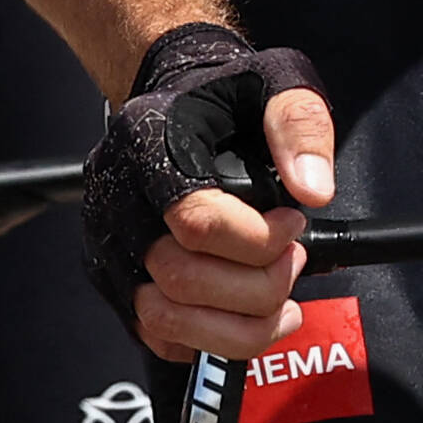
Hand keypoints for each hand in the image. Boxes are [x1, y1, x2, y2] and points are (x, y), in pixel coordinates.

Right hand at [79, 21, 338, 363]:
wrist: (175, 99)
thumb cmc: (226, 97)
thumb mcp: (276, 83)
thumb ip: (300, 126)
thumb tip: (314, 190)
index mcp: (148, 143)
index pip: (197, 221)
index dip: (260, 240)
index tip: (294, 225)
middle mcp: (115, 196)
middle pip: (181, 279)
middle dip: (258, 288)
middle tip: (292, 262)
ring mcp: (108, 242)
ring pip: (164, 317)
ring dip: (237, 327)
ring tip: (280, 305)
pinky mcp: (112, 277)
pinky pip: (156, 334)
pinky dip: (208, 339)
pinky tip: (243, 315)